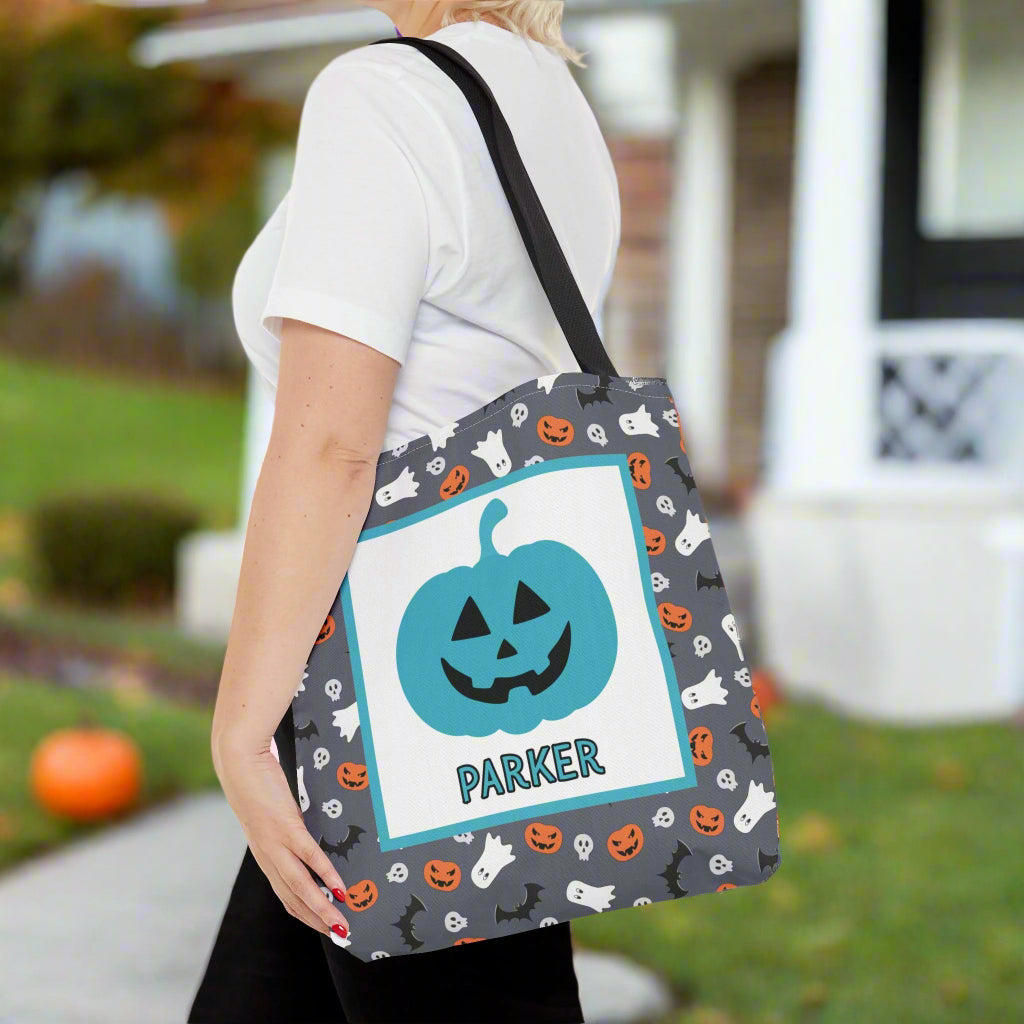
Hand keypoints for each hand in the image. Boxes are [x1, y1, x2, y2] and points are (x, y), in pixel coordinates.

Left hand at [213, 733, 350, 939]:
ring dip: (322, 910)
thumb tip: (312, 835)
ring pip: (300, 887)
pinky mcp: (285, 827)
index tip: (327, 928)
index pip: (287, 897)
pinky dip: (325, 876)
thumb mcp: (275, 815)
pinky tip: (340, 888)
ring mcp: (276, 844)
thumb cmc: (259, 785)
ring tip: (343, 924)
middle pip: (294, 900)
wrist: (240, 764)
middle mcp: (269, 857)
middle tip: (342, 936)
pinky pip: (309, 857)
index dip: (307, 915)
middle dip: (318, 921)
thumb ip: (290, 829)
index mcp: (267, 856)